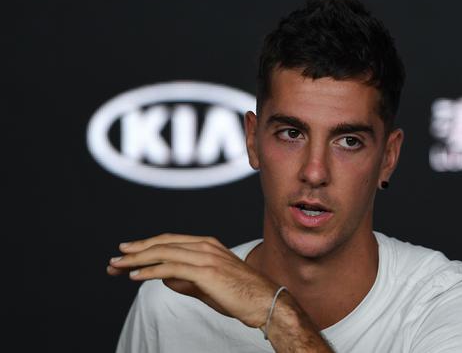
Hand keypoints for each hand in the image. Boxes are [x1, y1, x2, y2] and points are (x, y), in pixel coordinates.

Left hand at [106, 233, 277, 328]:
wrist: (265, 302)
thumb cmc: (241, 296)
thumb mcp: (208, 286)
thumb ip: (186, 280)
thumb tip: (164, 278)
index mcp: (207, 245)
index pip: (169, 241)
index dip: (146, 246)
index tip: (127, 254)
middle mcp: (205, 246)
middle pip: (162, 243)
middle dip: (135, 251)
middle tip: (114, 258)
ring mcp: (206, 257)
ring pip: (163, 253)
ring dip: (136, 260)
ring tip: (117, 266)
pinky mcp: (205, 271)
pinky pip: (171, 268)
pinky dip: (150, 271)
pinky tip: (134, 276)